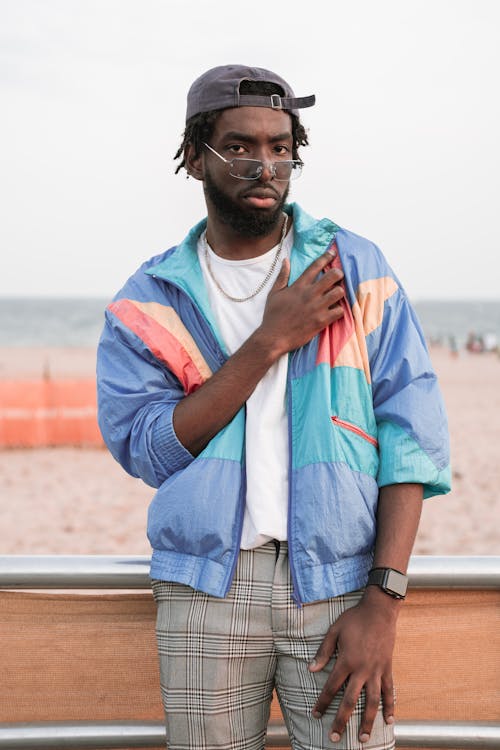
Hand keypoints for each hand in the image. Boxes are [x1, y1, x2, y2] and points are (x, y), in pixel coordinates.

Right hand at [257, 248, 344, 357]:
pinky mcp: (322, 321)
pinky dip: (339, 310)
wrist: (274, 337)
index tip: (333, 253)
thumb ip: (282, 276)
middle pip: (333, 275)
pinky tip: (335, 311)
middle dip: (338, 274)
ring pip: (339, 292)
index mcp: (298, 286)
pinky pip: (340, 311)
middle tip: (338, 277)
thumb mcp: (274, 293)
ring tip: (336, 295)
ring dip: (340, 292)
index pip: (315, 266)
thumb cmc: (273, 316)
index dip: (326, 257)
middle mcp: (309, 294)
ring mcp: (317, 307)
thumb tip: (285, 260)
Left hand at [309, 587, 397, 743]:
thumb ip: (324, 651)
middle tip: (334, 738)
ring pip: (371, 702)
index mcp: (346, 661)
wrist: (379, 610)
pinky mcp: (387, 668)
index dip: (322, 702)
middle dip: (341, 720)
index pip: (331, 687)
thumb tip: (311, 669)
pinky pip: (389, 691)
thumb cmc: (354, 619)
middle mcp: (362, 670)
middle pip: (350, 701)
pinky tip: (389, 720)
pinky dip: (390, 706)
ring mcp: (377, 671)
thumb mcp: (335, 630)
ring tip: (363, 739)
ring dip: (367, 722)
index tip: (315, 715)